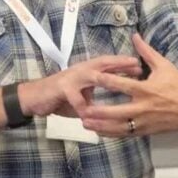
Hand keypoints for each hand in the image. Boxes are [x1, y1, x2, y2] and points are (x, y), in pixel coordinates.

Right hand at [19, 56, 141, 118]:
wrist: (35, 97)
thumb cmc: (61, 97)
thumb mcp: (84, 94)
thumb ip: (98, 93)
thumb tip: (120, 96)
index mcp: (88, 70)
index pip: (109, 64)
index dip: (125, 64)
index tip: (142, 66)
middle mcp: (81, 71)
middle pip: (103, 64)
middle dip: (120, 64)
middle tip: (137, 67)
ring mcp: (71, 78)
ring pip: (90, 75)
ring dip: (104, 78)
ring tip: (117, 82)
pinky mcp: (60, 89)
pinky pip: (74, 97)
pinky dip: (82, 105)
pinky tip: (88, 113)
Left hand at [81, 34, 177, 137]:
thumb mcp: (164, 66)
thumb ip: (147, 52)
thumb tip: (135, 35)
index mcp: (147, 90)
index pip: (123, 85)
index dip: (106, 80)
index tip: (92, 77)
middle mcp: (144, 108)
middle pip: (117, 111)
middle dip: (99, 111)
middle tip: (83, 108)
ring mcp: (144, 122)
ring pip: (119, 127)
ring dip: (101, 126)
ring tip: (85, 123)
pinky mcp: (145, 131)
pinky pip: (125, 134)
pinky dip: (111, 134)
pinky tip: (98, 132)